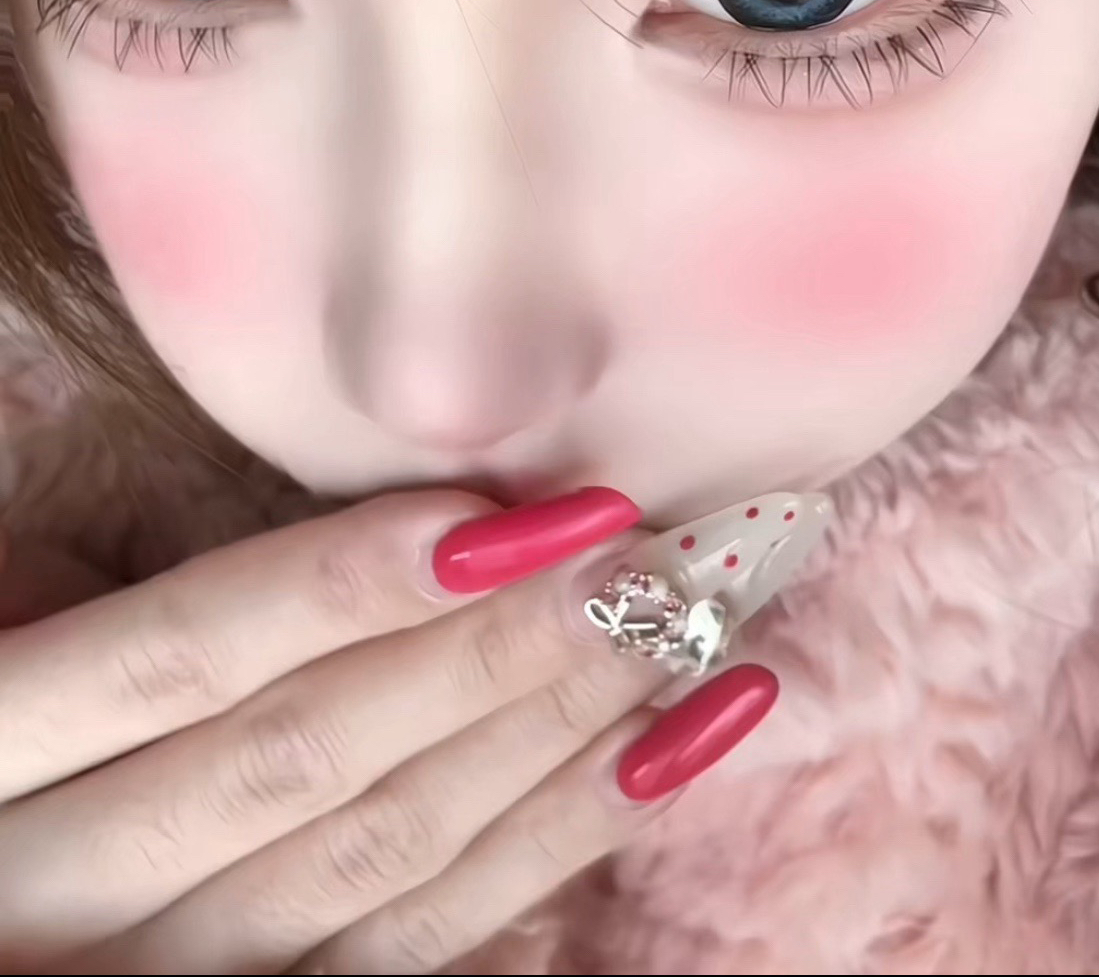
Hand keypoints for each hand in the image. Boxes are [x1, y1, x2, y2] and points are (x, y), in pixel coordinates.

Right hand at [0, 488, 777, 973]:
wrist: (26, 925)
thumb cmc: (18, 782)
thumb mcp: (3, 693)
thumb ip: (104, 634)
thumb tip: (335, 529)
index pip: (184, 653)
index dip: (342, 581)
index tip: (500, 510)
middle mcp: (66, 887)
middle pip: (304, 753)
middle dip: (488, 653)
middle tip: (642, 558)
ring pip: (379, 858)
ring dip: (549, 745)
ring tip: (686, 647)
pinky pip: (412, 959)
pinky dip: (540, 858)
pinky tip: (646, 773)